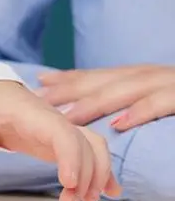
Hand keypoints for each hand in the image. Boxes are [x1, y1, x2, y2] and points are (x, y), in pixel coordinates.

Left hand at [0, 80, 121, 200]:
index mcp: (33, 113)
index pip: (62, 133)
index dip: (71, 156)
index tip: (70, 182)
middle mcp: (52, 121)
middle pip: (86, 144)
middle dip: (88, 173)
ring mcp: (57, 131)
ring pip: (92, 149)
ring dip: (96, 175)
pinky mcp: (55, 142)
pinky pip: (87, 153)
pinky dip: (101, 171)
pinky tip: (108, 193)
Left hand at [37, 65, 174, 129]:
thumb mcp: (158, 95)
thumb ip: (128, 99)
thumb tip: (102, 117)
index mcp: (141, 76)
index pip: (98, 76)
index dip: (68, 79)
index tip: (39, 83)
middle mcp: (151, 76)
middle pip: (104, 81)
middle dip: (69, 90)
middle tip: (39, 100)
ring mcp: (169, 84)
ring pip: (126, 90)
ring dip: (93, 103)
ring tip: (66, 117)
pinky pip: (161, 103)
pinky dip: (139, 112)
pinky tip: (117, 124)